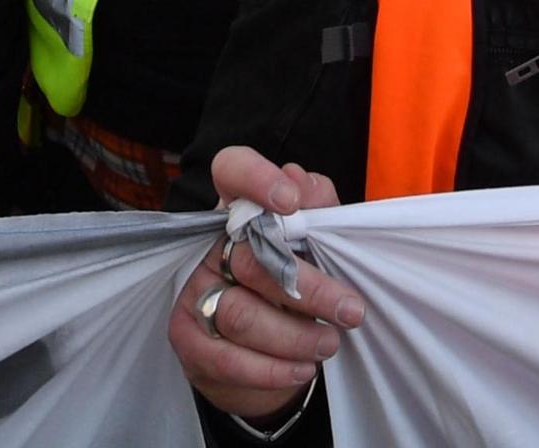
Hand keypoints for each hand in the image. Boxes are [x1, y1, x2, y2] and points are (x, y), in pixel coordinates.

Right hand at [169, 152, 367, 421]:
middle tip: (351, 310)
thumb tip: (302, 182)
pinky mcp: (186, 336)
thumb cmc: (292, 280)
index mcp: (239, 208)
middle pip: (252, 259)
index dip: (256, 179)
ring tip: (330, 342)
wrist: (259, 348)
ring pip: (241, 315)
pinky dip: (272, 369)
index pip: (231, 169)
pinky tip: (303, 367)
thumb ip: (317, 209)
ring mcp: (193, 290)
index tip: (291, 202)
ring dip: (295, 336)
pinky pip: (227, 359)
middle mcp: (209, 244)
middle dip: (310, 290)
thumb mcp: (313, 242)